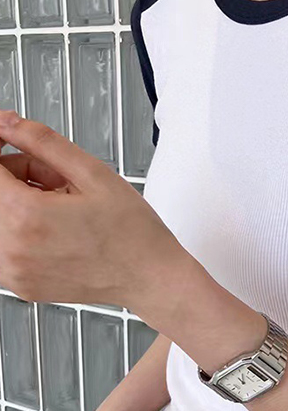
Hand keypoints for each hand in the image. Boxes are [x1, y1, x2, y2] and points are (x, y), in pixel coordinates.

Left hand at [0, 109, 183, 309]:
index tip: (13, 144)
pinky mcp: (21, 285)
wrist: (149, 277)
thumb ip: (43, 142)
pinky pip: (3, 248)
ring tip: (55, 207)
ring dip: (15, 206)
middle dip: (13, 177)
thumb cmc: (131, 234)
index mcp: (27, 216)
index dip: (3, 150)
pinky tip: (51, 229)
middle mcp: (13, 249)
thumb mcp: (93, 174)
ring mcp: (14, 272)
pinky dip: (19, 232)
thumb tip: (9, 124)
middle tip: (50, 179)